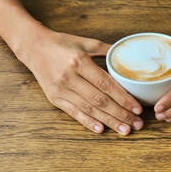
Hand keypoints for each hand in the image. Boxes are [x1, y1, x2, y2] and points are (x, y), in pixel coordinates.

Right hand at [20, 27, 143, 134]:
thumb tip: (127, 55)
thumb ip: (106, 50)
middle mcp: (69, 77)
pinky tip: (101, 129)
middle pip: (100, 100)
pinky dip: (88, 122)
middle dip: (121, 114)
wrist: (33, 47)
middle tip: (137, 124)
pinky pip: (73, 113)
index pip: (106, 84)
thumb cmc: (62, 43)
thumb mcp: (85, 42)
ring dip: (109, 121)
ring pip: (89, 109)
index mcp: (79, 61)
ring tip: (125, 130)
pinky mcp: (54, 98)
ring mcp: (60, 89)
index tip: (137, 108)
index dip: (123, 98)